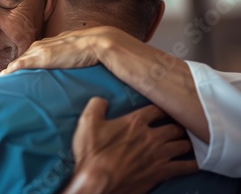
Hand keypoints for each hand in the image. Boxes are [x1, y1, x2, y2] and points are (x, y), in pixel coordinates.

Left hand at [0, 27, 109, 75]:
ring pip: (19, 61)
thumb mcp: (78, 52)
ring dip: (10, 70)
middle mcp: (42, 45)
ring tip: (1, 80)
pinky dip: (11, 71)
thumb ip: (71, 57)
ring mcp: (40, 51)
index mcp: (51, 43)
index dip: (24, 63)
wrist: (99, 43)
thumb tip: (74, 66)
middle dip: (13, 67)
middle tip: (4, 79)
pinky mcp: (41, 58)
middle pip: (22, 57)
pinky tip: (3, 77)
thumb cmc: (93, 49)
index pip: (32, 54)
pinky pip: (20, 65)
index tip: (18, 72)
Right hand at [63, 97, 197, 193]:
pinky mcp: (161, 172)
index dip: (161, 108)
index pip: (157, 109)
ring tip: (185, 142)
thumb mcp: (87, 123)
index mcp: (135, 122)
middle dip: (177, 125)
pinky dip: (192, 164)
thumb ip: (96, 106)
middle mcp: (151, 136)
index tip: (162, 110)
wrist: (97, 182)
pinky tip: (195, 163)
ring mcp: (159, 155)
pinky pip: (185, 167)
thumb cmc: (92, 153)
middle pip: (174, 127)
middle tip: (177, 126)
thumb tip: (102, 100)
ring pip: (182, 145)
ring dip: (185, 142)